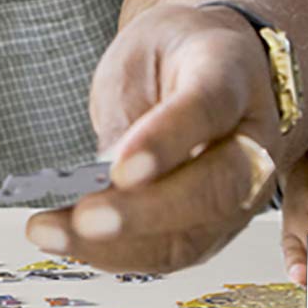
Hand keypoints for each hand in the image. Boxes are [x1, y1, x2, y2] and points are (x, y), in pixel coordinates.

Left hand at [25, 3, 284, 272]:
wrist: (209, 66)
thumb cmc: (174, 57)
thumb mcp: (144, 53)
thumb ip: (132, 110)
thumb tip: (104, 174)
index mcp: (233, 76)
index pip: (209, 109)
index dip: (166, 140)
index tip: (120, 167)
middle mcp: (252, 140)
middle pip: (217, 188)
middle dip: (145, 212)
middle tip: (85, 217)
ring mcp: (241, 192)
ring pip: (193, 235)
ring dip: (119, 246)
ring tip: (54, 233)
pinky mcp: (213, 227)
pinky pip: (169, 253)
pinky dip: (114, 255)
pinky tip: (69, 240)